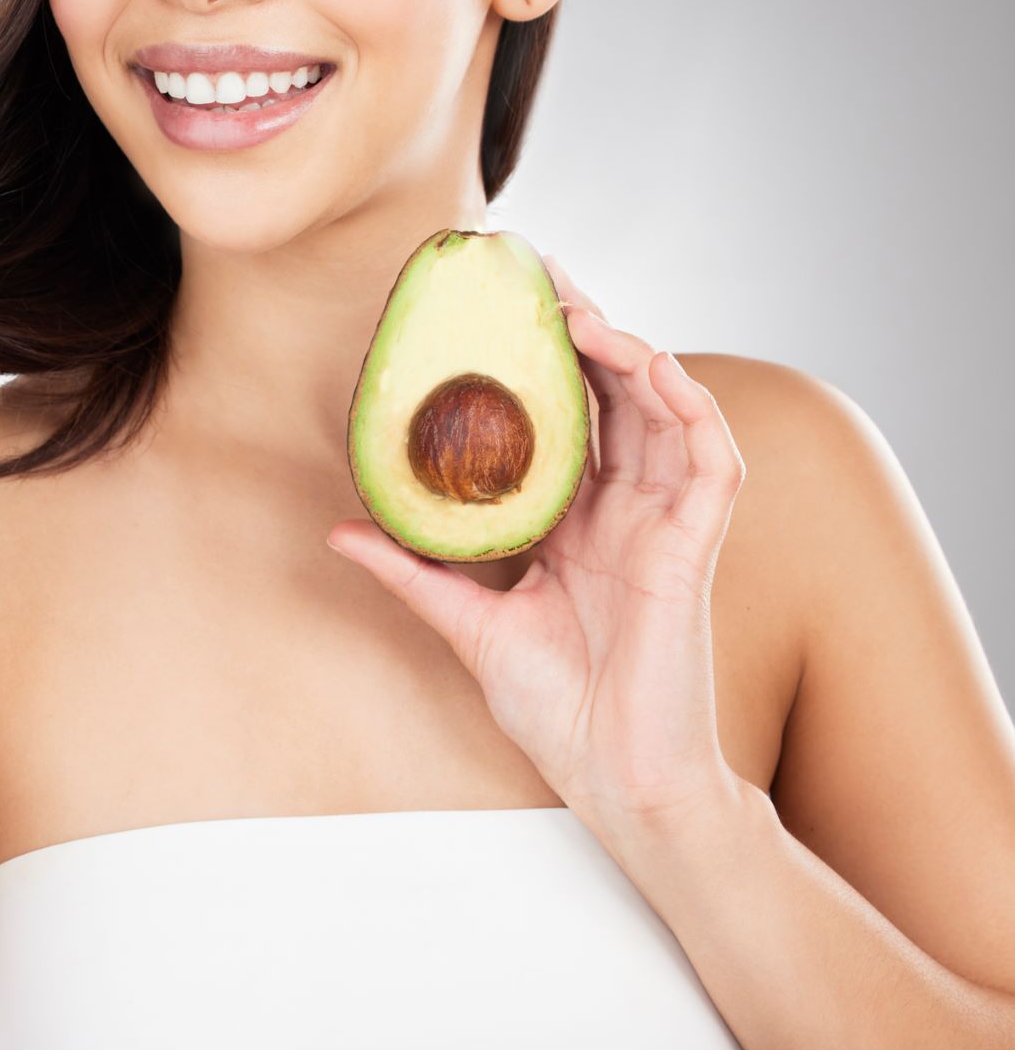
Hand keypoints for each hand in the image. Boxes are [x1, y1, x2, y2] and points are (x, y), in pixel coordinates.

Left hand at [326, 257, 745, 827]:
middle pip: (609, 397)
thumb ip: (412, 573)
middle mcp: (621, 511)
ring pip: (661, 410)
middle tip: (534, 273)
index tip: (493, 306)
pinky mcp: (693, 548)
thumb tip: (339, 530)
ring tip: (578, 309)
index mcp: (573, 522)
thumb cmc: (555, 709)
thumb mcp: (468, 624)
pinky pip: (709, 459)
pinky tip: (654, 364)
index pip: (560, 418)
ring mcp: (662, 525)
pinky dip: (690, 406)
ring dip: (628, 352)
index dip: (535, 360)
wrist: (611, 776)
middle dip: (579, 330)